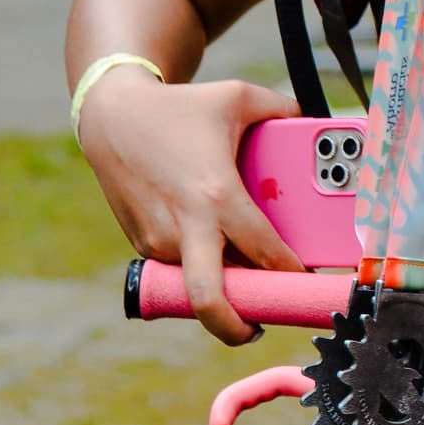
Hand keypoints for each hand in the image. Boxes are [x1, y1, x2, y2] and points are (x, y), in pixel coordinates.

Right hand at [77, 72, 303, 344]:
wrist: (112, 118)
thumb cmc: (179, 107)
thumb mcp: (236, 97)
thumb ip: (282, 108)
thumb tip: (311, 117)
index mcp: (215, 195)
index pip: (263, 251)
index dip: (290, 274)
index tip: (307, 281)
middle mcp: (184, 227)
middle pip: (209, 301)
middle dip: (235, 327)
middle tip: (259, 326)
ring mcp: (158, 240)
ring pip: (197, 283)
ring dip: (222, 286)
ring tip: (245, 277)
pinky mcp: (142, 245)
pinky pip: (180, 267)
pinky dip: (200, 266)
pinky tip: (215, 249)